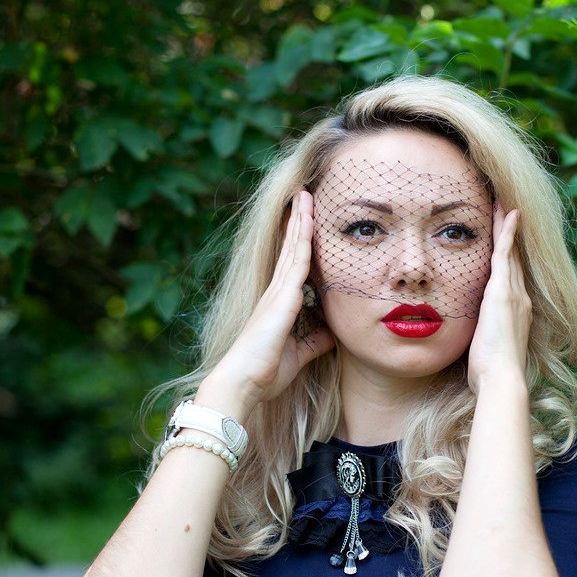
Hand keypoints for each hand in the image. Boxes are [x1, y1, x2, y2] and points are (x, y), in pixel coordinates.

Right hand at [196, 190, 334, 410]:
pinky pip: (297, 262)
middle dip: (299, 221)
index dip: (300, 240)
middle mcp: (276, 293)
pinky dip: (304, 239)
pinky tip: (308, 220)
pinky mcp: (281, 298)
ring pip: (294, 248)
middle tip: (305, 194)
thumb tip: (332, 332)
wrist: (244, 383)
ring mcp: (277, 293)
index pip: (294, 265)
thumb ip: (315, 341)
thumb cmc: (266, 372)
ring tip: (306, 194)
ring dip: (301, 220)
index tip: (307, 219)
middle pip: (292, 248)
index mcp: (279, 304)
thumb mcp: (300, 354)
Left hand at [466, 205, 531, 394]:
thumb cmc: (490, 372)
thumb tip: (471, 339)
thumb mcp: (484, 349)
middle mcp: (519, 298)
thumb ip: (480, 337)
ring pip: (510, 252)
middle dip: (510, 235)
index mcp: (515, 312)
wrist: (502, 378)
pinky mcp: (503, 291)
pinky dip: (507, 232)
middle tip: (508, 209)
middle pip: (514, 259)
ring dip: (507, 226)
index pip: (511, 277)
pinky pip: (506, 253)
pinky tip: (508, 212)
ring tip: (504, 204)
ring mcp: (514, 294)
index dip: (509, 256)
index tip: (504, 240)